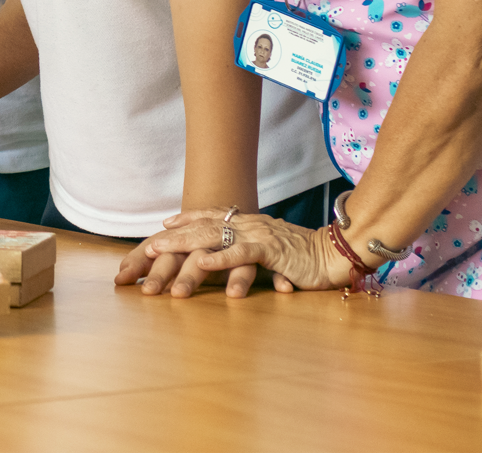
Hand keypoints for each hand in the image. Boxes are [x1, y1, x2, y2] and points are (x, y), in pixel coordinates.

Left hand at [118, 209, 352, 295]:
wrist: (337, 255)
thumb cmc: (304, 257)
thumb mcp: (271, 249)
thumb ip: (249, 249)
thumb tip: (231, 255)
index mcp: (247, 222)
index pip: (208, 217)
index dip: (183, 222)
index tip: (160, 228)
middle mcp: (248, 224)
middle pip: (199, 229)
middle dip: (170, 240)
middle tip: (144, 253)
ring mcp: (257, 235)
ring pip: (211, 240)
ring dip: (182, 250)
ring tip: (157, 257)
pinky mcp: (271, 251)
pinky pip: (241, 254)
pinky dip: (219, 259)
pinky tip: (200, 265)